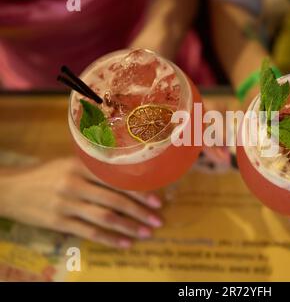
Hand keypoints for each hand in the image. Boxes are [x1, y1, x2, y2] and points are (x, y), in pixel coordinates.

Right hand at [0, 157, 162, 247]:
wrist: (12, 189)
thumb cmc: (47, 174)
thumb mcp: (69, 163)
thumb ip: (95, 168)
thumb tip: (130, 176)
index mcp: (80, 165)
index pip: (116, 178)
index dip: (138, 190)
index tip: (157, 199)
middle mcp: (75, 183)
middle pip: (114, 199)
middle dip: (140, 211)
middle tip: (158, 219)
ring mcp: (66, 204)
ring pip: (104, 217)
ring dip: (129, 226)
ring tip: (147, 232)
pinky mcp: (58, 222)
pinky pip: (89, 232)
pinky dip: (109, 239)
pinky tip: (125, 243)